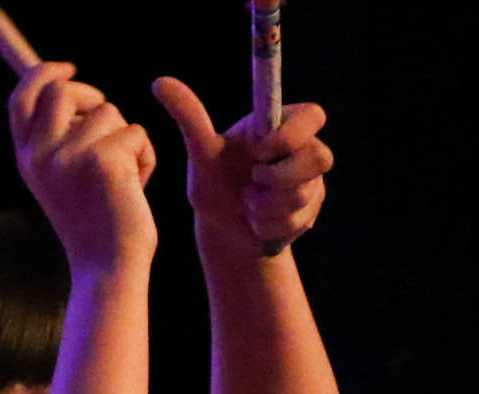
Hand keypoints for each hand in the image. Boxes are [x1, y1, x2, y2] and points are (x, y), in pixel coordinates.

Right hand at [9, 61, 155, 274]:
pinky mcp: (103, 158)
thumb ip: (61, 140)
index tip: (67, 68)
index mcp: (27, 160)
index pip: (21, 99)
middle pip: (63, 91)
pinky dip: (145, 157)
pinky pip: (135, 133)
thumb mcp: (65, 181)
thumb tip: (68, 89)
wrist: (107, 270)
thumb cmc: (94, 228)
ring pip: (108, 111)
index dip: (43, 74)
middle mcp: (41, 155)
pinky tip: (138, 188)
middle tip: (111, 122)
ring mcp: (69, 156)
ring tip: (125, 178)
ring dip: (126, 137)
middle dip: (93, 97)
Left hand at [151, 79, 329, 253]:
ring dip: (265, 206)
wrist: (222, 228)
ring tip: (247, 202)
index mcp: (283, 124)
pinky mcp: (311, 211)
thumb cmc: (214, 182)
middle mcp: (305, 149)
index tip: (257, 152)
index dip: (288, 137)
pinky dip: (268, 226)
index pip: (313, 116)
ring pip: (303, 194)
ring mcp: (312, 181)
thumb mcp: (201, 153)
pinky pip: (297, 221)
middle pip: (320, 157)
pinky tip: (256, 221)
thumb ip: (190, 117)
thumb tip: (159, 82)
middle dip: (278, 179)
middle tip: (250, 183)